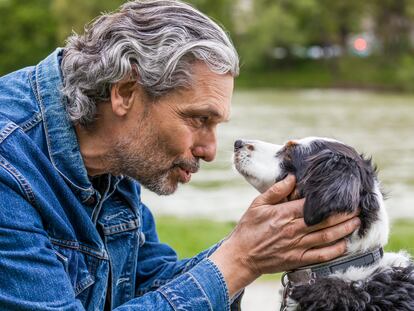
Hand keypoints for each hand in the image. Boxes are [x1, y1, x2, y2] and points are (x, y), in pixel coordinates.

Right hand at [209, 174, 359, 296]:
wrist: (242, 255)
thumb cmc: (249, 228)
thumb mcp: (257, 204)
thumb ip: (276, 191)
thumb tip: (292, 178)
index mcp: (283, 214)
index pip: (311, 205)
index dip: (329, 200)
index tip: (341, 194)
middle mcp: (293, 230)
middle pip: (324, 221)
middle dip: (343, 214)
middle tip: (357, 208)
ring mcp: (296, 246)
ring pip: (326, 237)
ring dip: (344, 230)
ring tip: (356, 222)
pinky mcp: (297, 260)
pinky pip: (320, 255)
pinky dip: (335, 250)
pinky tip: (344, 244)